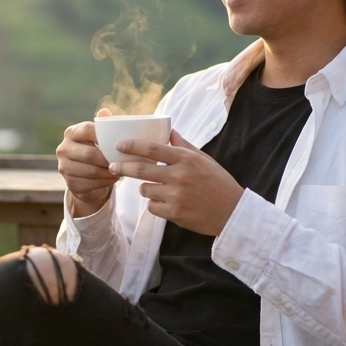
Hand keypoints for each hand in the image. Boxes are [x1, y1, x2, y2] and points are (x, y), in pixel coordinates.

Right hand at [56, 108, 116, 216]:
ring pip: (92, 171)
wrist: (85, 176)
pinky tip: (113, 178)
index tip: (119, 142)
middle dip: (109, 159)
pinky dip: (105, 182)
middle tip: (125, 161)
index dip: (103, 135)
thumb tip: (105, 111)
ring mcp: (64, 167)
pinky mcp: (70, 184)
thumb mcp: (99, 137)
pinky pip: (91, 184)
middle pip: (89, 154)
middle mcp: (63, 149)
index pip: (86, 130)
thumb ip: (104, 125)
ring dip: (109, 172)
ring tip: (122, 170)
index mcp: (71, 133)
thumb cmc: (96, 150)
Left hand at [108, 130, 244, 235]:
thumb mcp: (205, 160)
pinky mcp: (175, 213)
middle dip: (123, 167)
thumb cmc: (219, 183)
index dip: (132, 146)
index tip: (119, 144)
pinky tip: (167, 203)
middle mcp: (180, 176)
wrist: (233, 213)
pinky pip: (152, 207)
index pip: (153, 148)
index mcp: (186, 159)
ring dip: (146, 188)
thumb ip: (184, 147)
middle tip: (113, 166)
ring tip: (157, 188)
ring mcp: (176, 196)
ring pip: (145, 189)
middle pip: (141, 169)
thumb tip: (169, 132)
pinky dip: (155, 205)